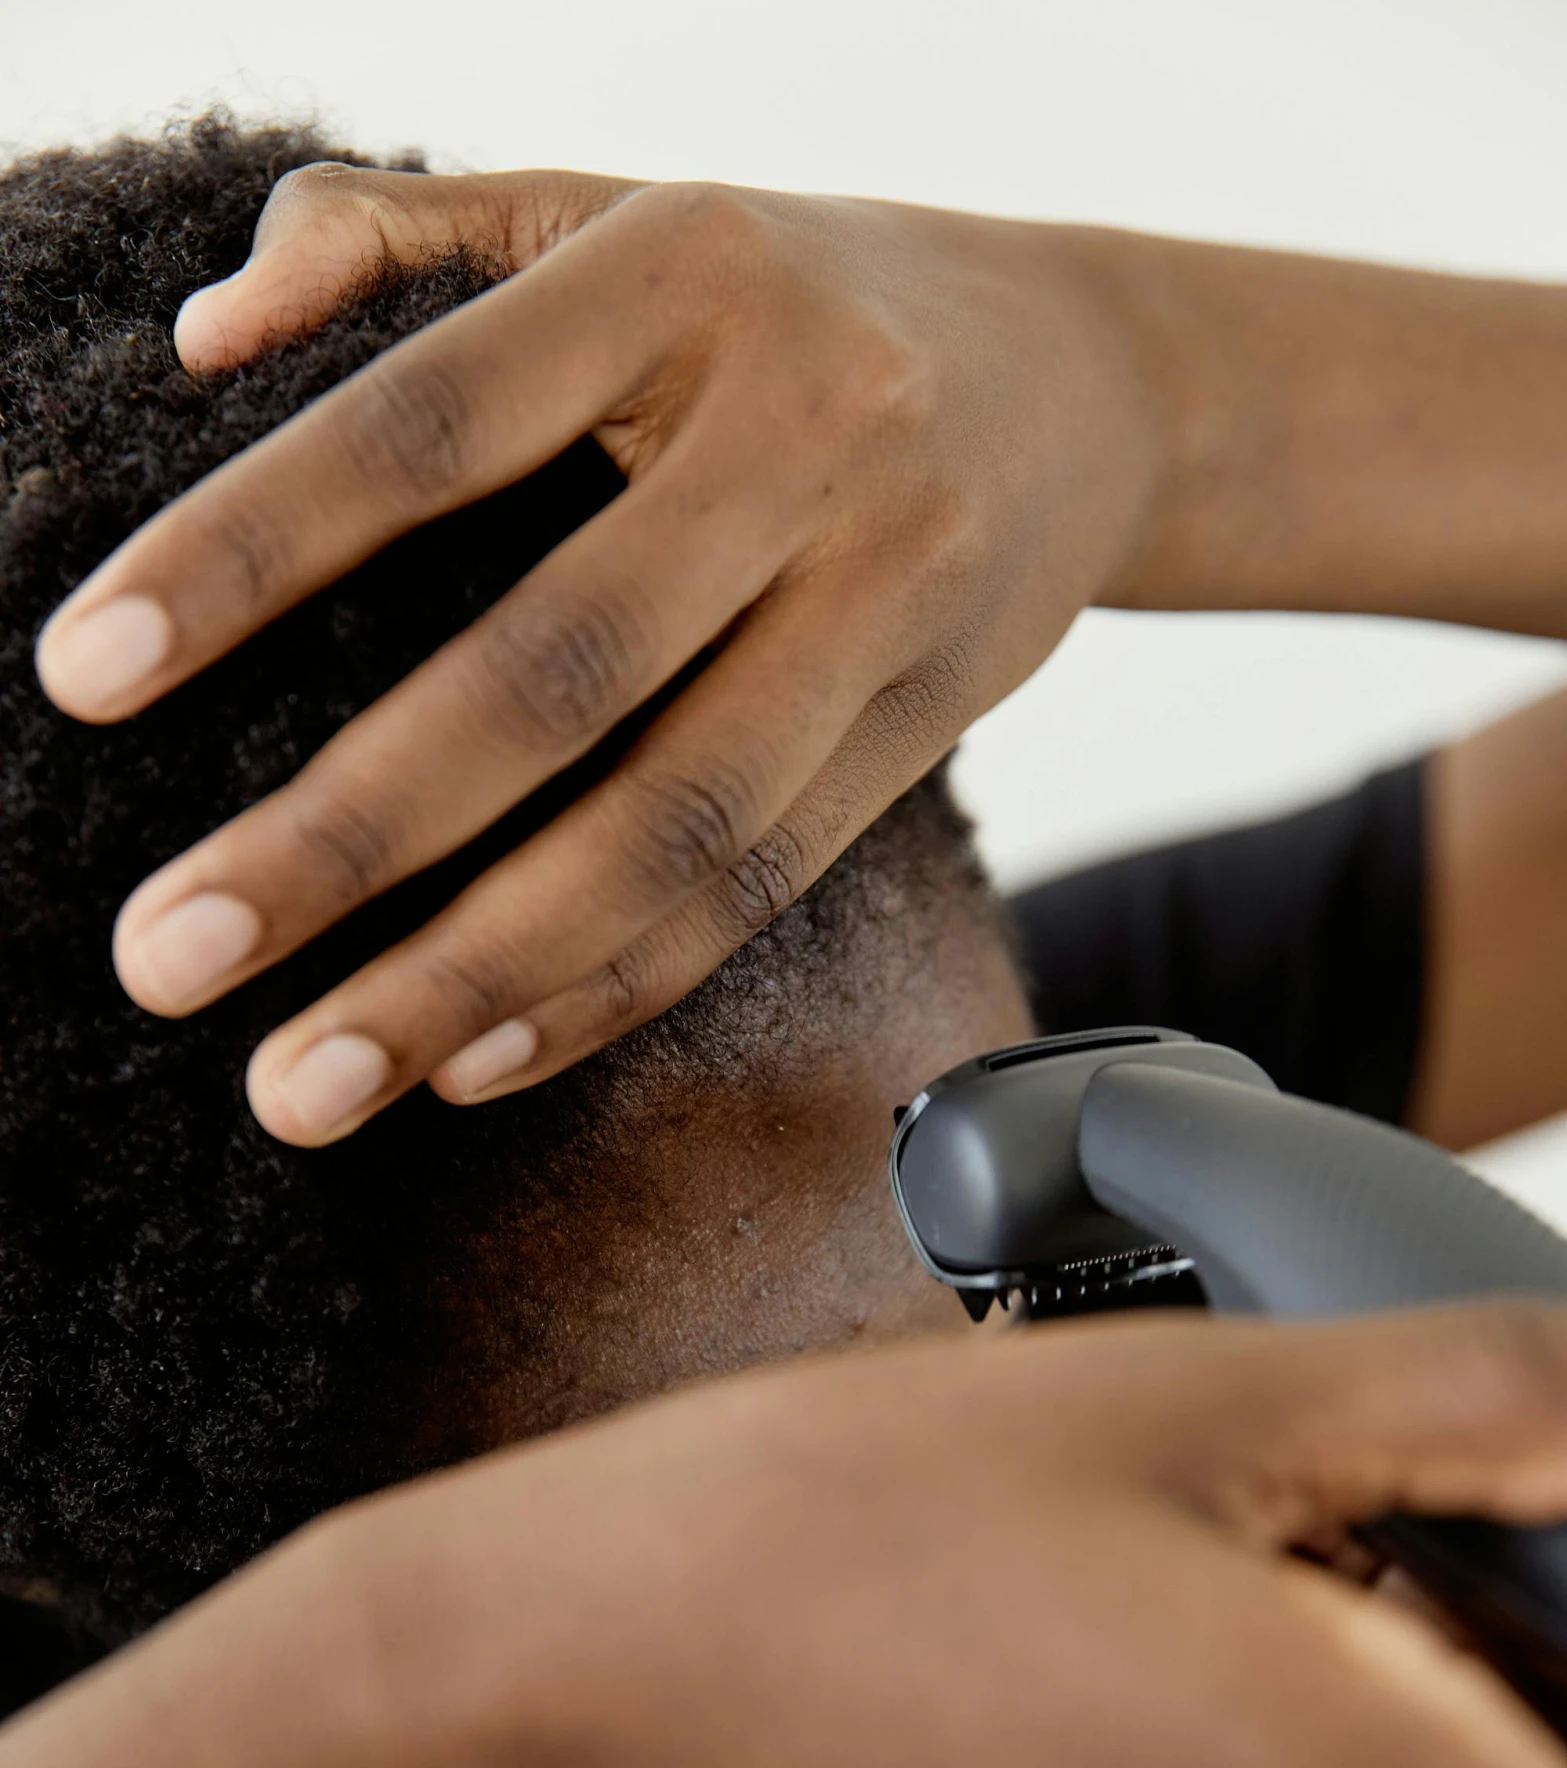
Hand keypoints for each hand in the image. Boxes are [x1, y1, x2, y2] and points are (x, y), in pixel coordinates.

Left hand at [33, 164, 1166, 1142]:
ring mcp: (885, 599)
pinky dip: (608, 990)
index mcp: (686, 272)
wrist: (1091, 378)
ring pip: (672, 829)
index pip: (432, 428)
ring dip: (474, 975)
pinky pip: (758, 889)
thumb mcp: (609, 207)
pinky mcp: (923, 730)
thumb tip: (208, 335)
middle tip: (165, 960)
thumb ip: (398, 233)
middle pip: (555, 675)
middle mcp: (808, 439)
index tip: (87, 676)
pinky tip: (470, 1061)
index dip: (253, 550)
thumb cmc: (790, 288)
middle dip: (344, 839)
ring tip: (301, 1084)